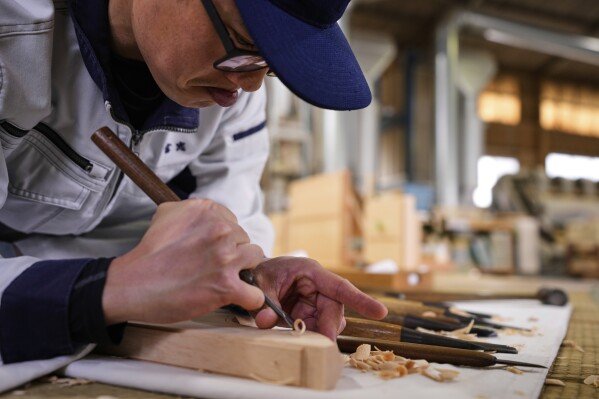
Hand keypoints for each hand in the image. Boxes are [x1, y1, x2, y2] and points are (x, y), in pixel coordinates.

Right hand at [102, 199, 264, 323]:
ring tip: (226, 280)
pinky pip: (255, 293)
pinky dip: (250, 299)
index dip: (225, 239)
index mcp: (208, 211)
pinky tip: (238, 299)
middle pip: (245, 240)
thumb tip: (208, 215)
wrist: (133, 284)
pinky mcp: (226, 286)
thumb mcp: (166, 214)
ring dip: (244, 271)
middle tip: (213, 268)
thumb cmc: (149, 254)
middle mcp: (219, 230)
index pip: (234, 222)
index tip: (211, 250)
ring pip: (255, 260)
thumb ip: (191, 209)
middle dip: (233, 254)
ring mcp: (225, 258)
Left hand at [252, 257, 387, 339]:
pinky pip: (318, 327)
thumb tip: (266, 320)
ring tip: (297, 330)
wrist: (252, 277)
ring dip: (317, 331)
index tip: (380, 312)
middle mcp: (318, 286)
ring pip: (329, 321)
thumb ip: (263, 303)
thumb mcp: (259, 286)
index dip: (360, 300)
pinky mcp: (311, 312)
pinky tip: (297, 332)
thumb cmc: (260, 274)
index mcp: (309, 272)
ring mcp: (316, 300)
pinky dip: (310, 334)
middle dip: (328, 327)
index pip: (339, 286)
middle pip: (335, 310)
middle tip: (322, 344)